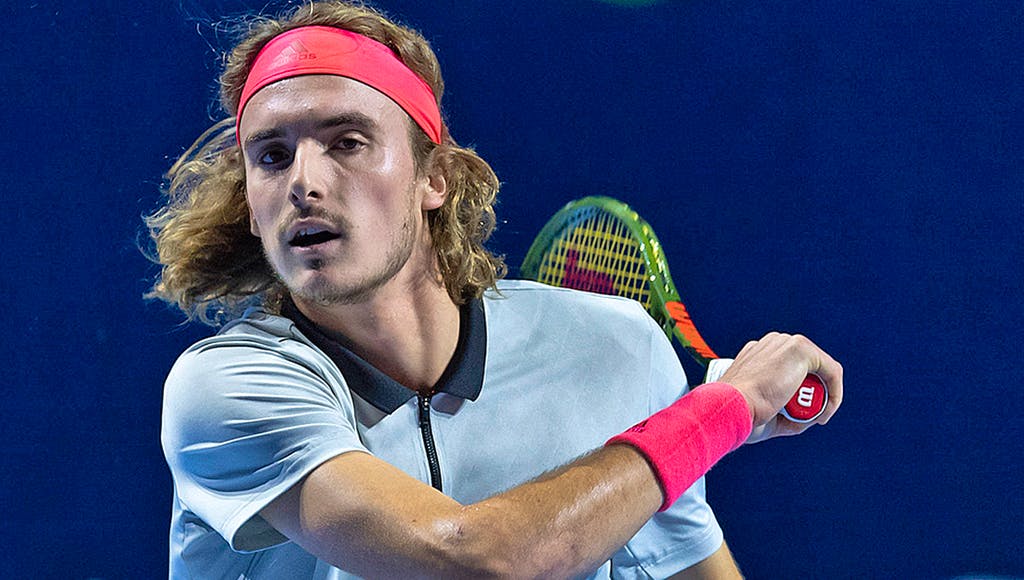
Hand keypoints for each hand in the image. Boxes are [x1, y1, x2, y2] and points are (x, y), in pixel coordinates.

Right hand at [718, 332, 842, 441]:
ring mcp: (785, 342)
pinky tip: (825, 412)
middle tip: (812, 417)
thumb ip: (788, 411)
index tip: (800, 415)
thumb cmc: (743, 415)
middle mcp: (772, 344)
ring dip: (825, 394)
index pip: (790, 369)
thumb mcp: (767, 413)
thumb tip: (812, 417)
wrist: (732, 407)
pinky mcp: (800, 348)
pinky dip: (834, 393)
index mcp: (758, 355)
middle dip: (814, 393)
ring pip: (821, 369)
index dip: (801, 393)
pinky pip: (832, 370)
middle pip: (807, 368)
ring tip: (817, 417)